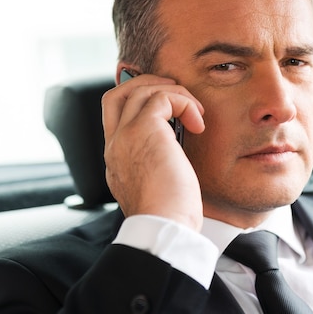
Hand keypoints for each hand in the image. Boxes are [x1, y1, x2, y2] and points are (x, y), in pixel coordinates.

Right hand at [102, 74, 204, 230]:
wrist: (164, 227)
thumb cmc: (170, 217)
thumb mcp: (156, 188)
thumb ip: (155, 167)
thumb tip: (173, 154)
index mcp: (115, 160)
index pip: (115, 118)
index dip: (139, 106)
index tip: (168, 112)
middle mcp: (114, 144)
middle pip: (117, 95)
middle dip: (146, 85)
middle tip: (175, 96)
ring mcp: (125, 135)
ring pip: (138, 89)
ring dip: (172, 92)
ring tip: (194, 111)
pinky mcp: (143, 129)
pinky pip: (162, 96)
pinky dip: (184, 102)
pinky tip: (198, 125)